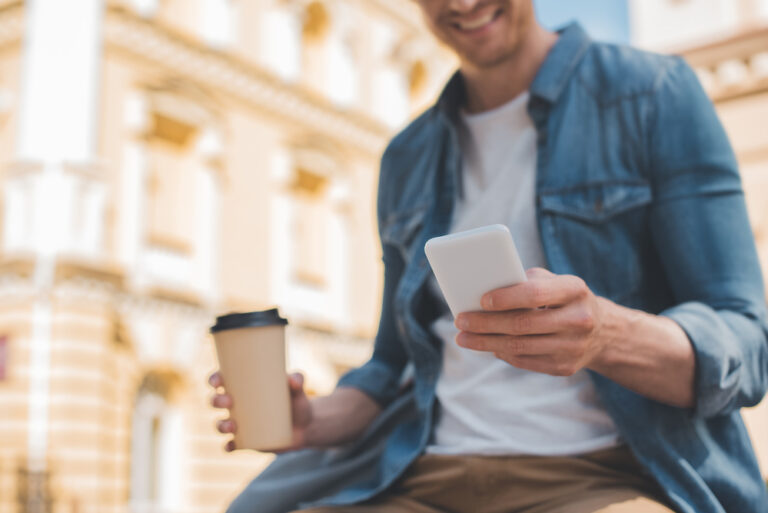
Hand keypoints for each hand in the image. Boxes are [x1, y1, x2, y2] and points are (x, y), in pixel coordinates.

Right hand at [208, 371, 313, 451]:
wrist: (305, 427)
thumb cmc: (297, 402)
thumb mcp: (298, 390)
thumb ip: (298, 380)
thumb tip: (293, 380)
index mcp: (243, 388)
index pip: (222, 381)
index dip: (214, 379)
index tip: (217, 381)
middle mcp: (237, 406)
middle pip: (216, 401)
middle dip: (216, 401)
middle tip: (229, 401)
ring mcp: (240, 425)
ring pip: (220, 424)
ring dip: (220, 425)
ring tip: (232, 426)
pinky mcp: (246, 442)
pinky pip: (231, 445)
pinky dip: (228, 446)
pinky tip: (231, 446)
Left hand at [454, 267, 607, 376]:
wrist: (602, 332)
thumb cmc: (564, 298)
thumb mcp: (554, 282)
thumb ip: (525, 282)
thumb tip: (483, 293)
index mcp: (575, 290)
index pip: (535, 295)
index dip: (505, 298)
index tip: (480, 300)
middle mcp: (578, 320)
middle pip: (522, 324)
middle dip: (486, 323)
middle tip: (460, 321)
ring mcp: (573, 347)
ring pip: (520, 347)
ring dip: (486, 343)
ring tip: (463, 338)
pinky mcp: (565, 367)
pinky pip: (525, 361)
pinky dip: (502, 353)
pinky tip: (486, 346)